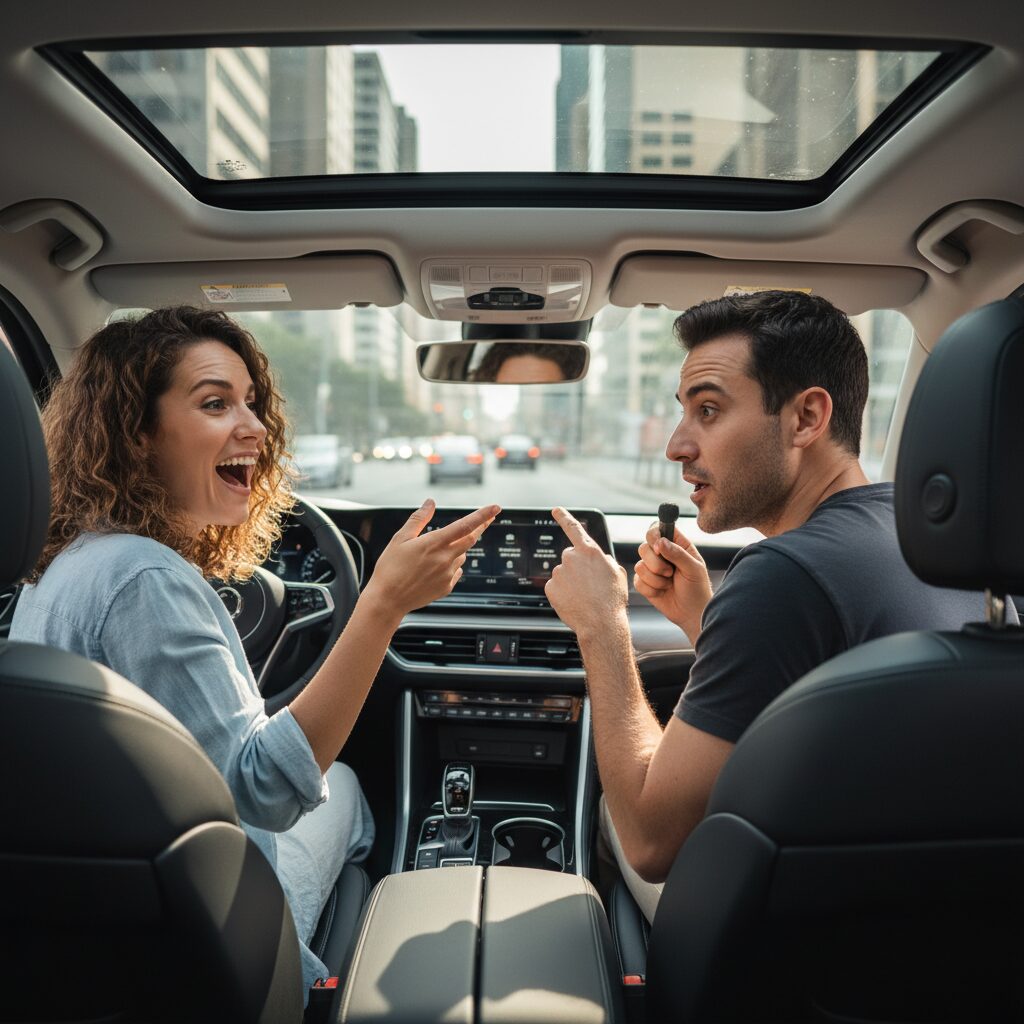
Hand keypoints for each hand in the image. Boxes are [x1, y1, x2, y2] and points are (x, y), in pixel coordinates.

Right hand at [364, 500, 499, 617]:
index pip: (465, 525)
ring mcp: (447, 574)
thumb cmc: (390, 569)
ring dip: (458, 548)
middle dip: (480, 528)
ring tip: (435, 552)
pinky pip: (457, 571)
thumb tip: (430, 503)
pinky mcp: (447, 587)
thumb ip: (418, 519)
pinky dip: (452, 565)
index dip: (483, 515)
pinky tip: (435, 568)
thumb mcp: (400, 538)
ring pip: (462, 555)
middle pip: (471, 539)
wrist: (388, 600)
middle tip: (486, 520)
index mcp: (434, 543)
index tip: (496, 508)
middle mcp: (445, 558)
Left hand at [544, 507, 628, 639]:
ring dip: (571, 582)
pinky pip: (556, 588)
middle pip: (570, 557)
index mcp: (589, 551)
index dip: (564, 517)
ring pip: (563, 574)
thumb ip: (605, 560)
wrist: (601, 623)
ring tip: (584, 597)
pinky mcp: (550, 587)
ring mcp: (559, 572)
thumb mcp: (617, 574)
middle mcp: (571, 558)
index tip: (556, 510)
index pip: (574, 528)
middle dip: (577, 568)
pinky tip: (574, 602)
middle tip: (589, 585)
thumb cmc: (612, 600)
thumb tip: (600, 559)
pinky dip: (563, 594)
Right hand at [634, 522, 711, 641]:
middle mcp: (662, 554)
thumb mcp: (693, 569)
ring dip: (655, 579)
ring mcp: (651, 568)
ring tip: (669, 584)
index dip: (654, 535)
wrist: (692, 613)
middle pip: (644, 547)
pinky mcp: (644, 582)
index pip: (658, 528)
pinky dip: (651, 589)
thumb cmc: (698, 589)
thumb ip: (678, 554)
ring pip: (639, 565)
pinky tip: (662, 592)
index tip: (658, 547)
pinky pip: (637, 581)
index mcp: (676, 545)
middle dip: (656, 563)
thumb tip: (660, 542)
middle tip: (670, 572)